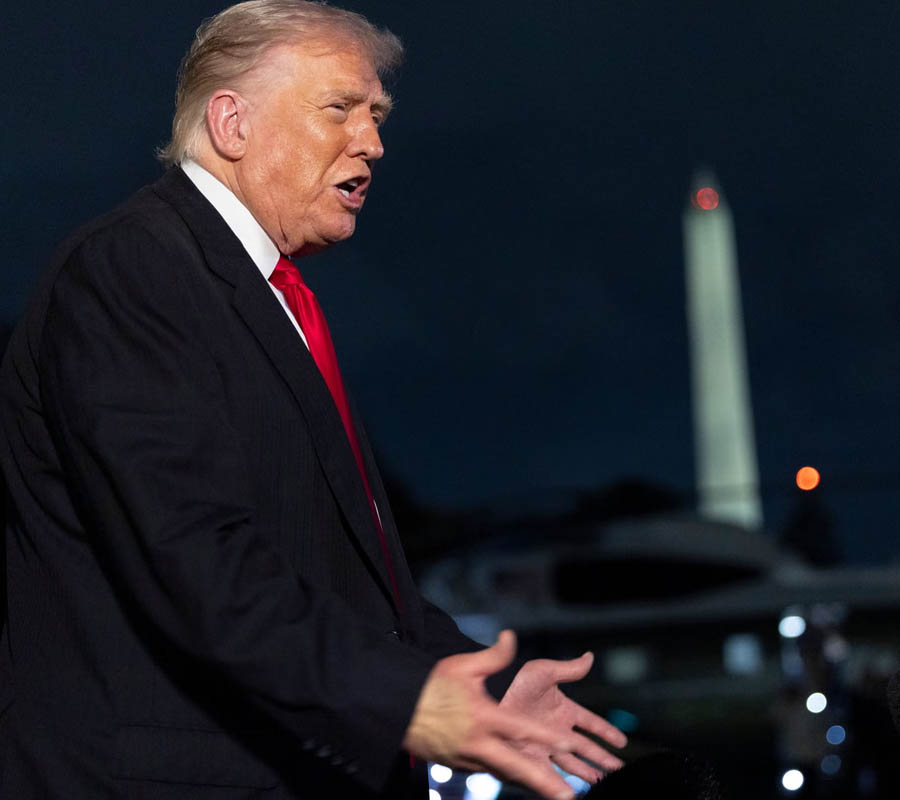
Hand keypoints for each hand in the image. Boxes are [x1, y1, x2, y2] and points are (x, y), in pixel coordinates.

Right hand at [403, 630, 600, 799]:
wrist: (398, 711)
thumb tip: (511, 637)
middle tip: (568, 795)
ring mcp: (468, 758)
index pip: (521, 728)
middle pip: (518, 767)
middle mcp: (479, 742)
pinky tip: (521, 780)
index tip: (568, 743)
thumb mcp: (463, 665)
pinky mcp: (459, 766)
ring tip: (553, 792)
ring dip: (528, 784)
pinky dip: (507, 777)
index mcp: (484, 716)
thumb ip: (493, 656)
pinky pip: (489, 772)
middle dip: (545, 783)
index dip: (546, 736)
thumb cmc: (431, 685)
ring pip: (505, 774)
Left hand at [500, 650, 626, 784]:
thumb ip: (569, 669)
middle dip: (603, 758)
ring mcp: (545, 746)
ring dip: (588, 773)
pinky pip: (552, 776)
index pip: (591, 722)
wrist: (492, 700)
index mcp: (563, 709)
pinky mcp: (532, 760)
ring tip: (602, 783)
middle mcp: (556, 730)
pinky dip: (562, 786)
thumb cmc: (515, 682)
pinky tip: (572, 793)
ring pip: (573, 764)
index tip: (622, 742)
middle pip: (586, 748)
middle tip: (618, 769)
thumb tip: (589, 657)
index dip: (607, 731)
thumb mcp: (545, 672)